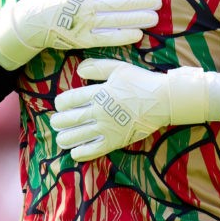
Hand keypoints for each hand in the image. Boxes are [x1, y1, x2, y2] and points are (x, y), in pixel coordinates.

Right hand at [0, 0, 161, 69]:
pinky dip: (123, 36)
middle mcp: (87, 8)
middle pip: (119, 4)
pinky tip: (138, 34)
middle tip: (157, 0)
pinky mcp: (84, 41)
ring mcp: (86, 25)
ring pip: (117, 21)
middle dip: (140, 2)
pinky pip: (107, 39)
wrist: (30, 24)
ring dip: (137, 19)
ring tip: (154, 17)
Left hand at [50, 58, 219, 160]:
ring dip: (65, 138)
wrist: (163, 101)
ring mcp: (106, 128)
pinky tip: (74, 152)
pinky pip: (92, 150)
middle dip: (58, 122)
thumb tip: (78, 70)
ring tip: (62, 138)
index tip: (60, 105)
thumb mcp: (119, 68)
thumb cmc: (141, 82)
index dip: (60, 104)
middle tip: (57, 123)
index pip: (69, 100)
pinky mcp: (115, 141)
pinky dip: (80, 153)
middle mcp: (99, 111)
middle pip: (69, 119)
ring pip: (76, 136)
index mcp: (98, 93)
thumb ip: (97, 68)